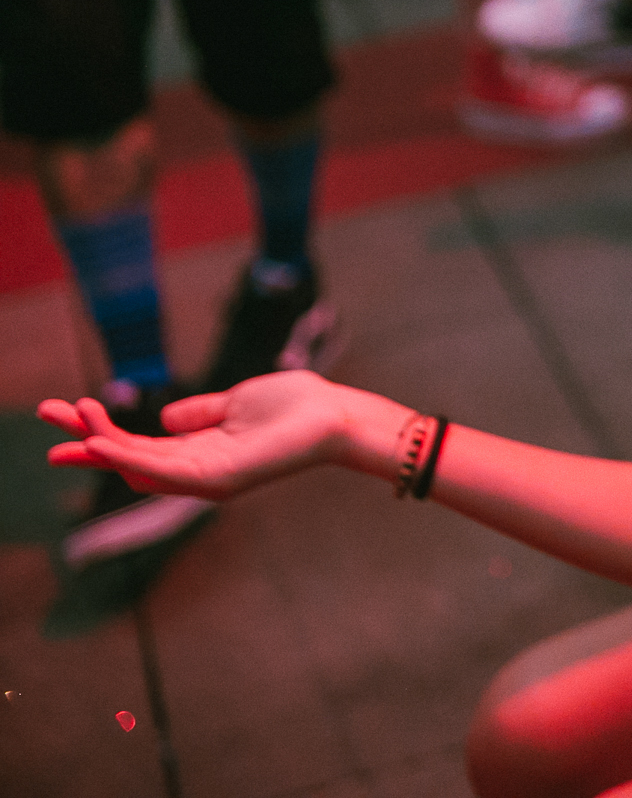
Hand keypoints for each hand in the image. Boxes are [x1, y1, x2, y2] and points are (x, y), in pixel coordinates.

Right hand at [40, 371, 354, 499]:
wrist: (336, 414)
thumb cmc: (295, 407)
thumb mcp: (235, 402)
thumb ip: (199, 414)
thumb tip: (165, 417)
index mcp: (197, 451)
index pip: (136, 446)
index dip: (98, 432)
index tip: (63, 412)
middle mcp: (195, 471)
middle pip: (126, 459)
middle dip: (84, 439)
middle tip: (45, 413)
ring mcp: (204, 478)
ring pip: (137, 465)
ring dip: (101, 441)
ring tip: (72, 415)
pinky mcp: (217, 478)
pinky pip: (162, 469)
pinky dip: (128, 456)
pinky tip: (99, 440)